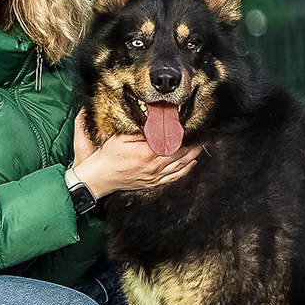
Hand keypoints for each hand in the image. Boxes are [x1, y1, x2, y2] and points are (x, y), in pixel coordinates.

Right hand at [71, 112, 200, 194]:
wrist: (99, 177)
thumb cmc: (108, 156)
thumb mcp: (121, 137)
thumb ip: (140, 130)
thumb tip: (155, 122)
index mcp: (148, 153)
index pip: (173, 141)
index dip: (184, 133)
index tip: (193, 126)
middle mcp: (154, 166)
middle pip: (180, 153)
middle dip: (194, 144)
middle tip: (205, 135)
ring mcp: (154, 176)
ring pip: (180, 166)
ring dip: (193, 155)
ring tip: (202, 146)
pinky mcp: (152, 183)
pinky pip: (173, 177)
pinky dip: (185, 170)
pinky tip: (192, 164)